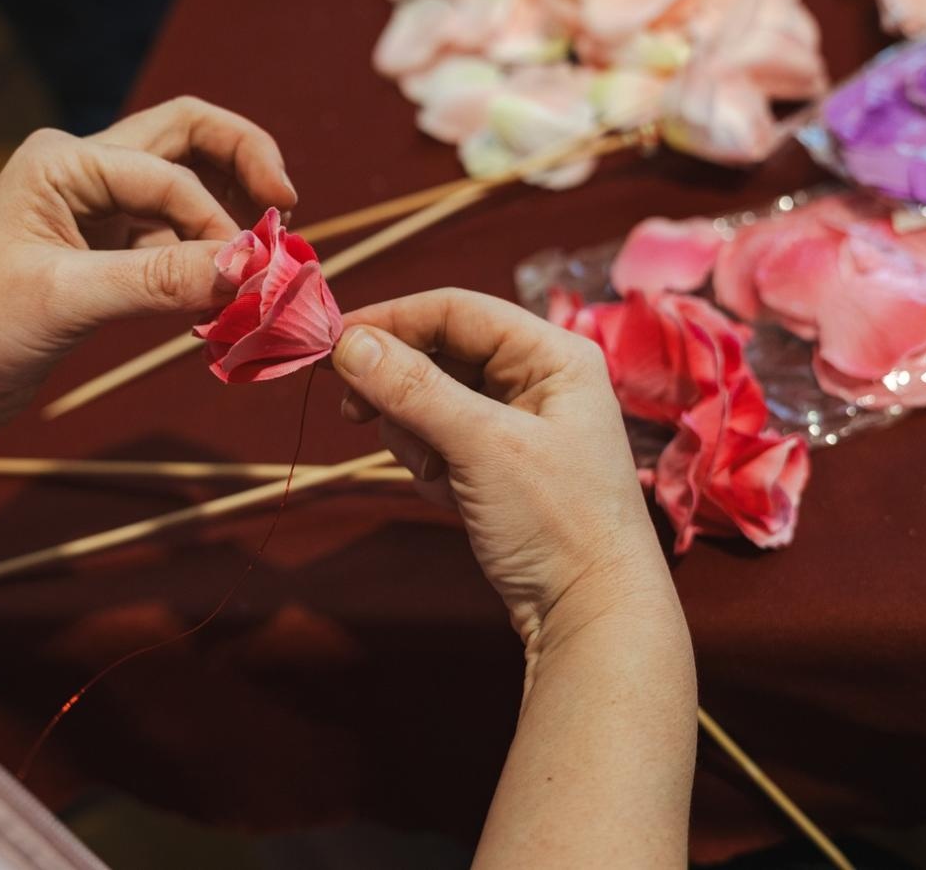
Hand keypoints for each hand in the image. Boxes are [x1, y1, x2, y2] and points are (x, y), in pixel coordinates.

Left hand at [0, 98, 295, 455]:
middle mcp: (81, 171)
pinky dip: (202, 265)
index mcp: (61, 160)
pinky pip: (172, 242)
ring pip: (185, 191)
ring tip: (255, 272)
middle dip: (244, 165)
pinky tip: (217, 305)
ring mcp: (94, 211)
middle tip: (290, 205)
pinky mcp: (104, 254)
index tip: (252, 276)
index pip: (169, 171)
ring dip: (225, 222)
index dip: (217, 220)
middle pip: (187, 139)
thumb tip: (251, 269)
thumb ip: (160, 280)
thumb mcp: (67, 300)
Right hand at [330, 289, 674, 646]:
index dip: (392, 320)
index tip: (334, 345)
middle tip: (356, 414)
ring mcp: (517, 424)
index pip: (456, 310)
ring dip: (414, 433)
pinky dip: (428, 462)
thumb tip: (347, 343)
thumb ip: (413, 389)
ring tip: (434, 475)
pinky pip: (439, 440)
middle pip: (438, 353)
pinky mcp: (498, 465)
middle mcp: (537, 379)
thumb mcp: (481, 447)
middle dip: (399, 387)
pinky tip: (448, 496)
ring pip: (430, 399)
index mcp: (552, 354)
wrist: (592, 616)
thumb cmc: (556, 522)